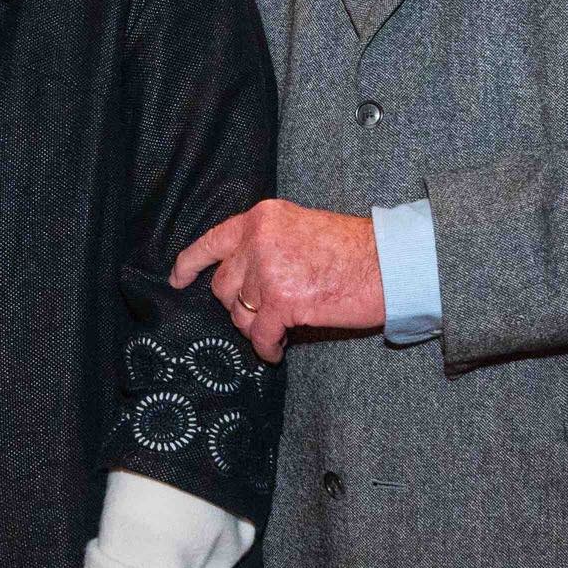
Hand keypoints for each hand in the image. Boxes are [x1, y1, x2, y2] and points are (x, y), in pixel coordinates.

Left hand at [171, 198, 383, 361]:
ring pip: (238, 312)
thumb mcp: (301, 228)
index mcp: (262, 218)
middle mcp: (258, 241)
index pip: (212, 241)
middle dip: (237, 303)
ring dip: (253, 325)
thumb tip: (243, 275)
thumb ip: (268, 243)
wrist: (389, 263)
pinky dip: (266, 347)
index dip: (189, 263)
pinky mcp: (282, 302)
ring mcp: (268, 271)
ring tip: (274, 329)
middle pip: (223, 284)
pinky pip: (259, 335)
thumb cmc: (354, 249)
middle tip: (261, 311)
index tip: (177, 279)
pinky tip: (276, 349)